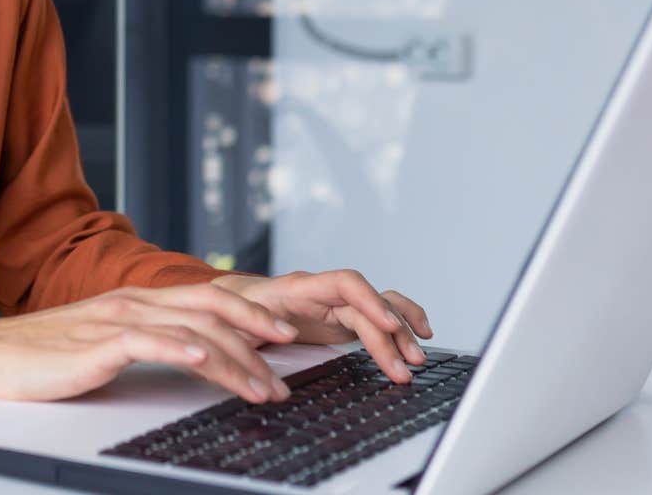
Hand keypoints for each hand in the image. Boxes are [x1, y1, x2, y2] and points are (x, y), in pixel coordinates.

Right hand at [0, 283, 305, 404]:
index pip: (210, 299)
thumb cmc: (46, 356)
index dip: (253, 314)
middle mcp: (134, 303)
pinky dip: (181, 350)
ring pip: (192, 331)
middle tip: (290, 366)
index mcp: (140, 301)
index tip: (287, 339)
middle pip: (213, 310)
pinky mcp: (97, 344)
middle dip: (258, 337)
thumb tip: (194, 359)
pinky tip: (204, 362)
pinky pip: (147, 342)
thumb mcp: (108, 344)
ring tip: (263, 388)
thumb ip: (149, 342)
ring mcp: (116, 320)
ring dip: (235, 361)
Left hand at [212, 270, 432, 383]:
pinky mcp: (342, 318)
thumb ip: (254, 326)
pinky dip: (402, 321)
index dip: (370, 302)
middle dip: (390, 337)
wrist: (230, 303)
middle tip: (404, 369)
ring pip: (380, 309)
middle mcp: (324, 291)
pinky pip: (379, 314)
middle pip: (368, 307)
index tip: (388, 325)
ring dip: (402, 333)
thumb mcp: (234, 319)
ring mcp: (336, 303)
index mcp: (299, 286)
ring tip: (417, 360)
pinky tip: (421, 334)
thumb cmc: (231, 311)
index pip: (345, 284)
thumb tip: (281, 334)